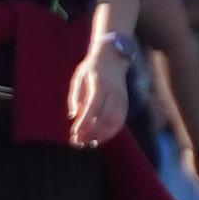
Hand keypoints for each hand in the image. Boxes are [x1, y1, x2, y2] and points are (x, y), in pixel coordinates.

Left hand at [68, 32, 131, 146]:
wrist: (112, 57)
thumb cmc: (91, 69)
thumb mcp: (78, 77)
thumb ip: (75, 96)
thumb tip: (73, 116)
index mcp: (99, 83)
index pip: (93, 107)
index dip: (84, 122)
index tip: (74, 133)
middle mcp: (113, 92)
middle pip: (104, 117)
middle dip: (91, 132)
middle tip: (78, 142)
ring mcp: (122, 98)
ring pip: (114, 121)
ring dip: (101, 135)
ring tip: (87, 142)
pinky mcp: (125, 102)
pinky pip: (120, 121)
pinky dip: (111, 132)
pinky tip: (100, 138)